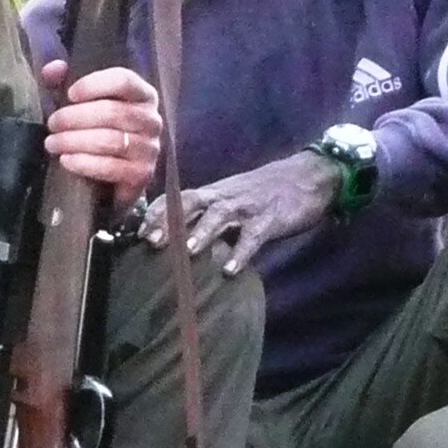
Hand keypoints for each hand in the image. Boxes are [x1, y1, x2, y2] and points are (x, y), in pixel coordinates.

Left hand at [38, 60, 163, 198]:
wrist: (111, 181)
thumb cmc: (96, 133)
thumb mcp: (80, 105)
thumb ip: (64, 83)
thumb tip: (52, 69)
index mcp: (141, 95)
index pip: (124, 80)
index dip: (94, 85)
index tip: (69, 94)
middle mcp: (151, 120)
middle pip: (113, 112)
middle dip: (75, 117)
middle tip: (52, 124)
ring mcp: (150, 149)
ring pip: (111, 140)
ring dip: (74, 141)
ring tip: (52, 143)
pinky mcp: (142, 175)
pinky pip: (111, 167)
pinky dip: (84, 163)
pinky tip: (65, 160)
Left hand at [153, 152, 334, 276]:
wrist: (310, 177)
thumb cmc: (266, 193)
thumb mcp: (233, 199)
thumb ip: (210, 216)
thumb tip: (181, 240)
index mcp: (215, 193)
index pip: (178, 198)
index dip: (157, 212)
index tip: (137, 231)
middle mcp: (226, 196)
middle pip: (191, 203)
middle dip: (170, 221)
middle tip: (151, 242)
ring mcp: (248, 207)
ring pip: (219, 216)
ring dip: (202, 232)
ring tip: (188, 252)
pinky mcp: (270, 219)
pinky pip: (253, 236)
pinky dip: (241, 252)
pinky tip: (229, 270)